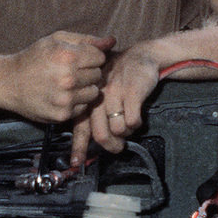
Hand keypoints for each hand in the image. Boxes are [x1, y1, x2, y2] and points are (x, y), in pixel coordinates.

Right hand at [2, 32, 113, 123]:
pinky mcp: (62, 114)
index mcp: (68, 56)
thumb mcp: (56, 40)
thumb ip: (86, 40)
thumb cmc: (33, 58)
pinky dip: (76, 102)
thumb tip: (112, 41)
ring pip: (94, 93)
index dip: (90, 57)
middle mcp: (68, 78)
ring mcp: (65, 99)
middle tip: (72, 72)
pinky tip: (62, 96)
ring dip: (84, 89)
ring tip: (68, 85)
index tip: (78, 59)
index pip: (100, 57)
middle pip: (98, 75)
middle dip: (88, 72)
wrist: (8, 82)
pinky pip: (83, 108)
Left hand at [71, 45, 159, 164]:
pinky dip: (136, 124)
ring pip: (118, 129)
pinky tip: (137, 118)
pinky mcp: (132, 92)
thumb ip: (93, 112)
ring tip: (130, 125)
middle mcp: (98, 96)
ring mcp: (115, 93)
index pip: (80, 126)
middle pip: (101, 134)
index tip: (77, 162)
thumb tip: (92, 141)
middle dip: (112, 146)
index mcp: (88, 98)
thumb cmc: (119, 77)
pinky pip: (133, 121)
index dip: (78, 147)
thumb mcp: (101, 90)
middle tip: (118, 147)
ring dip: (127, 133)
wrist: (141, 55)